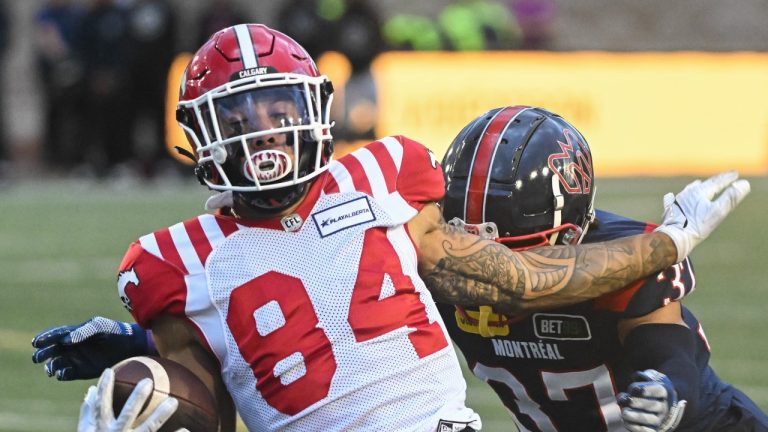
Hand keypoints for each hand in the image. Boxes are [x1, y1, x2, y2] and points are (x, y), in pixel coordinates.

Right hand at [32, 316, 153, 379]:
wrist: (130, 346)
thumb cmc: (115, 331)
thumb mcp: (99, 326)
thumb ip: (83, 331)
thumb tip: (65, 341)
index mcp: (74, 333)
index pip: (55, 335)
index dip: (44, 338)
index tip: (36, 342)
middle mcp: (72, 346)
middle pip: (51, 351)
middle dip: (43, 354)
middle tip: (37, 358)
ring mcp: (76, 359)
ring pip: (56, 364)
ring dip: (51, 366)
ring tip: (51, 369)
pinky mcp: (81, 371)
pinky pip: (67, 374)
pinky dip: (62, 375)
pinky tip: (62, 374)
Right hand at [78, 368, 186, 431]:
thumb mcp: (86, 431)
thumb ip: (88, 412)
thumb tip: (90, 390)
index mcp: (101, 428)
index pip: (101, 406)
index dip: (104, 389)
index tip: (109, 371)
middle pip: (128, 414)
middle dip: (137, 398)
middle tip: (148, 381)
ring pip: (147, 428)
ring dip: (160, 415)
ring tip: (173, 401)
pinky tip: (186, 429)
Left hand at [618, 369, 686, 431]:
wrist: (663, 406)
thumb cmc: (651, 389)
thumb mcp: (651, 378)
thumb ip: (644, 376)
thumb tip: (637, 376)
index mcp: (663, 391)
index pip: (657, 390)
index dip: (646, 390)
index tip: (634, 389)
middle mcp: (663, 406)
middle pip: (652, 405)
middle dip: (637, 402)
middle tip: (626, 400)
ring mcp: (659, 418)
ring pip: (649, 419)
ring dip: (635, 416)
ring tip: (624, 412)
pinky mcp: (653, 428)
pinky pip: (646, 430)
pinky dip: (635, 427)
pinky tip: (625, 421)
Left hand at [654, 171, 749, 261]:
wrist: (675, 237)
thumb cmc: (698, 226)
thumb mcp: (718, 212)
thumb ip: (731, 197)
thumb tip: (744, 184)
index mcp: (701, 192)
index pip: (717, 181)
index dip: (727, 178)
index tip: (735, 174)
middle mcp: (688, 193)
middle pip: (704, 184)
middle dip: (715, 181)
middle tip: (723, 177)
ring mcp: (677, 201)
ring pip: (689, 190)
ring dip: (697, 187)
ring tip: (699, 184)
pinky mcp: (670, 210)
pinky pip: (672, 200)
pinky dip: (675, 197)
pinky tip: (670, 196)